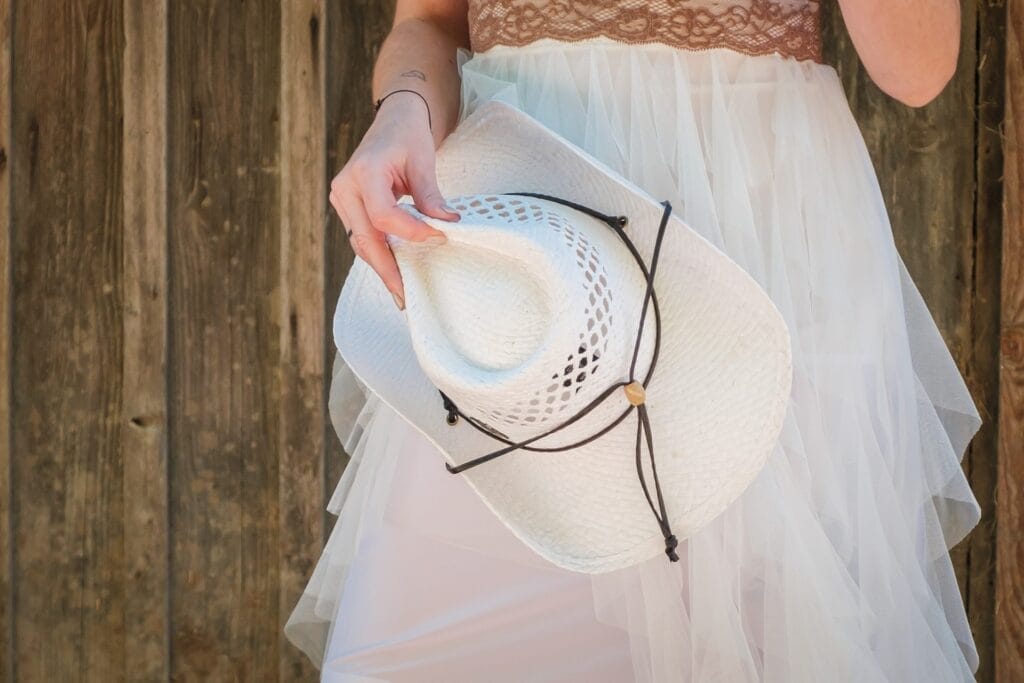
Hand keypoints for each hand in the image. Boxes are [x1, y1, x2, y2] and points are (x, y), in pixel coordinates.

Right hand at [330, 91, 459, 309]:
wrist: (393, 121)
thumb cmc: (407, 135)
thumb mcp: (423, 161)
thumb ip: (430, 196)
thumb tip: (447, 226)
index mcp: (364, 172)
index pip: (384, 215)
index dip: (410, 232)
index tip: (438, 239)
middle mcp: (346, 188)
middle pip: (366, 238)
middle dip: (388, 269)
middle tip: (406, 296)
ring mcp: (343, 199)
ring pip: (361, 242)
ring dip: (382, 266)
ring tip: (401, 292)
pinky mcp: (348, 207)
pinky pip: (363, 236)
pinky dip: (380, 254)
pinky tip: (396, 272)